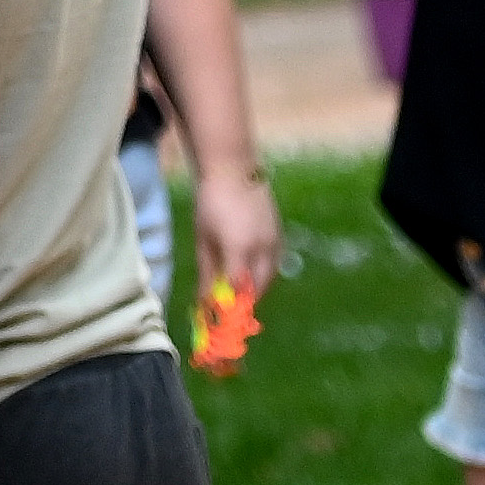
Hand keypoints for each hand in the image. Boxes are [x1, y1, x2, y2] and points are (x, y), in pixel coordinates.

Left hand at [193, 164, 282, 304]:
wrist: (233, 172)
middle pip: (259, 287)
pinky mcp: (281, 234)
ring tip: (240, 287)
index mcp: (239, 248)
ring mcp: (275, 240)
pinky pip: (275, 262)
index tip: (220, 312)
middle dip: (246, 299)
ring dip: (257, 286)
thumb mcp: (203, 238)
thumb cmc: (211, 203)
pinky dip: (265, 271)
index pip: (239, 288)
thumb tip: (204, 299)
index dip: (231, 303)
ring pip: (270, 276)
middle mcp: (262, 248)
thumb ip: (207, 271)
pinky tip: (251, 269)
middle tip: (232, 303)